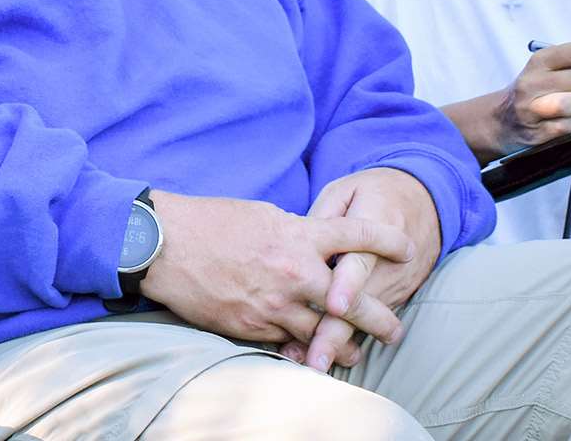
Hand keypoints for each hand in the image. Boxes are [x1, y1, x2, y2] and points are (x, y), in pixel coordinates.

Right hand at [140, 192, 412, 368]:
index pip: (358, 235)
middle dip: (381, 319)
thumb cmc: (210, 221)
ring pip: (325, 334)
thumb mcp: (262, 215)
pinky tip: (312, 355)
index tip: (407, 249)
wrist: (163, 245)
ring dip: (345, 346)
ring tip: (356, 353)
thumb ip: (295, 232)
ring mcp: (274, 304)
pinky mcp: (252, 328)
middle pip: (355, 302)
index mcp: (299, 235)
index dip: (388, 242)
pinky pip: (288, 345)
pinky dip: (303, 350)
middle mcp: (294, 272)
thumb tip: (315, 244)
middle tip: (396, 331)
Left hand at [284, 168, 441, 370]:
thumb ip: (324, 216)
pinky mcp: (395, 295)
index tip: (333, 305)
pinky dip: (349, 338)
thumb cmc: (373, 193)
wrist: (425, 200)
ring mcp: (394, 282)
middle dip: (339, 331)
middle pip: (362, 302)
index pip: (360, 260)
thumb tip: (297, 242)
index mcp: (376, 226)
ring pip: (366, 318)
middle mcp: (388, 262)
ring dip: (340, 342)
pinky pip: (370, 319)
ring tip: (313, 365)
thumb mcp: (347, 190)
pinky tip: (322, 355)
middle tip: (316, 357)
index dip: (347, 285)